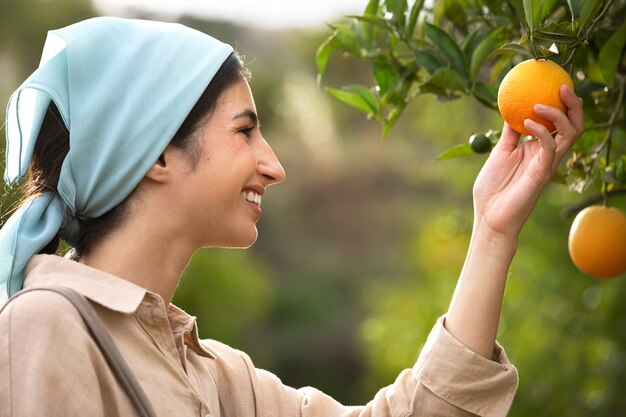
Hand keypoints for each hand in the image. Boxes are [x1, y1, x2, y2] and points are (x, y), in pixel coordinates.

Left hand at [472, 85, 583, 239]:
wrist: (488, 215)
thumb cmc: (493, 188)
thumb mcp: (500, 152)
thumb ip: (509, 133)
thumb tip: (509, 108)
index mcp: (539, 147)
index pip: (560, 121)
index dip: (563, 102)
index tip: (554, 82)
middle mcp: (548, 153)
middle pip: (574, 124)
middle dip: (573, 104)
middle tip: (562, 85)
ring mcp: (548, 163)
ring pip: (571, 133)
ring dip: (558, 114)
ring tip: (538, 104)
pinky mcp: (543, 173)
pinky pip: (551, 147)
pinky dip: (541, 131)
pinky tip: (525, 123)